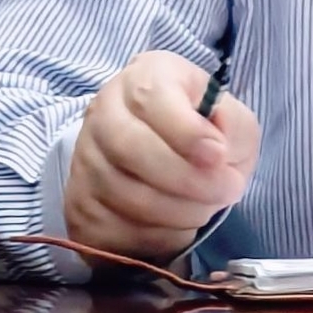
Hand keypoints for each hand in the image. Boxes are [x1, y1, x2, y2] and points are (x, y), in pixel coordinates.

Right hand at [64, 49, 258, 263]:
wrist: (160, 152)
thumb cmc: (201, 129)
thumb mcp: (229, 116)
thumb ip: (232, 127)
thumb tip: (218, 151)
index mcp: (144, 77)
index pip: (151, 99)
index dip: (186, 132)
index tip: (218, 157)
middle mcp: (105, 111)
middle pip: (130, 147)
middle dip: (186, 178)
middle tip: (225, 191)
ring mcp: (85, 158)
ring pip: (121, 192)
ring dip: (176, 210)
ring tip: (206, 207)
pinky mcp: (79, 203)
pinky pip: (112, 227)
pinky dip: (153, 235)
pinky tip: (178, 225)